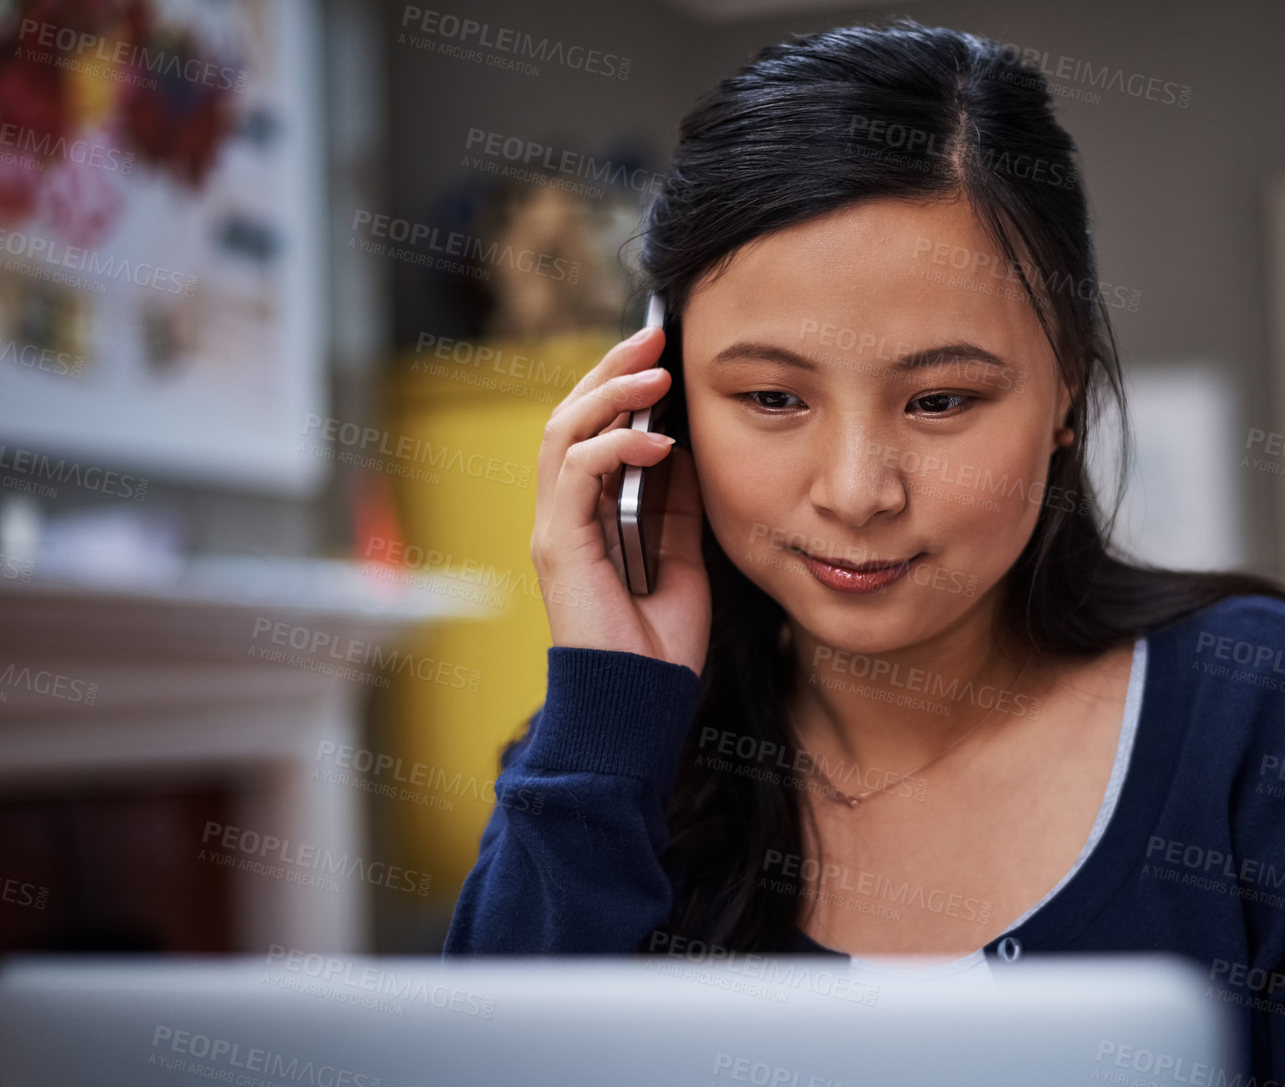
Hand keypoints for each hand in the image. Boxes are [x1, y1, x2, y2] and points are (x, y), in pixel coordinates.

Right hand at [530, 325, 710, 674]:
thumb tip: (686, 449)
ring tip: (655, 372)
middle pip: (570, 417)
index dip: (622, 389)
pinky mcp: (559, 544)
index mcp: (589, 517)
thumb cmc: (659, 643)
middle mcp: (563, 515)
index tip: (665, 356)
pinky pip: (577, 473)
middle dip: (611, 370)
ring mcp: (556, 528)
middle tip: (655, 335)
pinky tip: (657, 440)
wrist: (640, 705)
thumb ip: (675, 506)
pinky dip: (615, 446)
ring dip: (611, 394)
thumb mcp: (682, 558)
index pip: (592, 432)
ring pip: (564, 433)